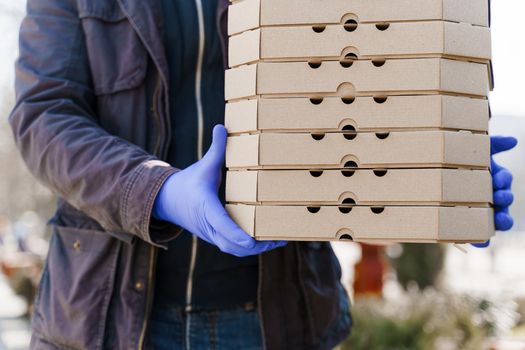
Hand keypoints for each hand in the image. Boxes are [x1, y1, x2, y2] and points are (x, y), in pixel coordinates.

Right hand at [153, 124, 286, 256]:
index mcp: (205, 206)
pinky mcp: (214, 238)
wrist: (168, 200)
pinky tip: (266, 241)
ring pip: (233, 249)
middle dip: (255, 245)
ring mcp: (210, 235)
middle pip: (231, 244)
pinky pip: (232, 247)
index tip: (252, 240)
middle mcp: (208, 225)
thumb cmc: (189, 182)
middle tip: (279, 238)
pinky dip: (248, 248)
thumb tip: (222, 126)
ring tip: (278, 240)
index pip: (221, 223)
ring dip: (255, 248)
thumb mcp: (203, 165)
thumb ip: (215, 149)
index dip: (237, 233)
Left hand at [472, 135, 517, 247]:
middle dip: (505, 201)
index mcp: (495, 178)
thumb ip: (494, 143)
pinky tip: (480, 244)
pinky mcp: (472, 221)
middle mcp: (494, 195)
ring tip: (498, 223)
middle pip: (505, 201)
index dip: (502, 180)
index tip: (497, 180)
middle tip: (499, 199)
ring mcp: (484, 209)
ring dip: (500, 222)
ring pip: (497, 218)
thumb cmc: (464, 160)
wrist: (445, 171)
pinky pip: (480, 233)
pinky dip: (482, 240)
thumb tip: (513, 140)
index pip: (504, 180)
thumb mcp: (477, 148)